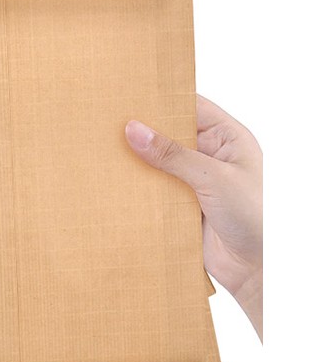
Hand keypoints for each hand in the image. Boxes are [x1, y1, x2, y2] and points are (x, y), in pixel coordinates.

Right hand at [125, 95, 261, 337]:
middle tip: (107, 122)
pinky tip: (114, 181)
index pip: (191, 107)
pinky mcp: (181, 206)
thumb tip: (134, 129)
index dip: (162, 99)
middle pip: (170, 135)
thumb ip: (173, 155)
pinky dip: (137, 187)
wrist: (258, 268)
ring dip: (137, 161)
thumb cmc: (255, 217)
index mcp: (228, 138)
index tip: (129, 93)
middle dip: (143, 131)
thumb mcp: (214, 178)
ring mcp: (195, 182)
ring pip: (159, 164)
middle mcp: (211, 156)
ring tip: (103, 149)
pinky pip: (154, 191)